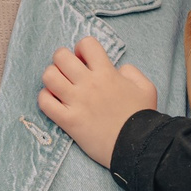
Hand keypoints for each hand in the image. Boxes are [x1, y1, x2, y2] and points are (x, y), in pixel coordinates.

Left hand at [36, 37, 159, 165]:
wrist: (138, 146)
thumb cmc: (142, 116)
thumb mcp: (146, 87)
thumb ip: (131, 71)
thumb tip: (117, 69)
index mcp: (107, 73)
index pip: (86, 44)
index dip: (82, 48)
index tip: (85, 60)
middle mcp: (89, 84)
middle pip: (60, 56)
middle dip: (62, 60)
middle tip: (69, 72)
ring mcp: (77, 102)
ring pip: (49, 76)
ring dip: (51, 78)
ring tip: (60, 86)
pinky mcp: (69, 121)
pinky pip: (44, 103)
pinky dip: (45, 99)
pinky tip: (54, 102)